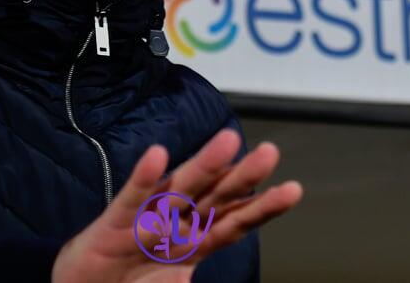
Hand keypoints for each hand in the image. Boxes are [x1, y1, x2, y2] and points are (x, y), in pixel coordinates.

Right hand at [52, 129, 302, 282]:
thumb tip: (185, 280)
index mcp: (193, 244)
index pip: (233, 223)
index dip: (262, 208)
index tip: (293, 190)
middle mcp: (175, 226)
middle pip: (214, 198)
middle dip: (242, 177)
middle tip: (270, 153)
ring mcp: (146, 220)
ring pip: (179, 190)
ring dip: (202, 166)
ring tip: (227, 141)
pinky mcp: (116, 222)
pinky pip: (132, 198)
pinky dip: (145, 178)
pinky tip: (158, 156)